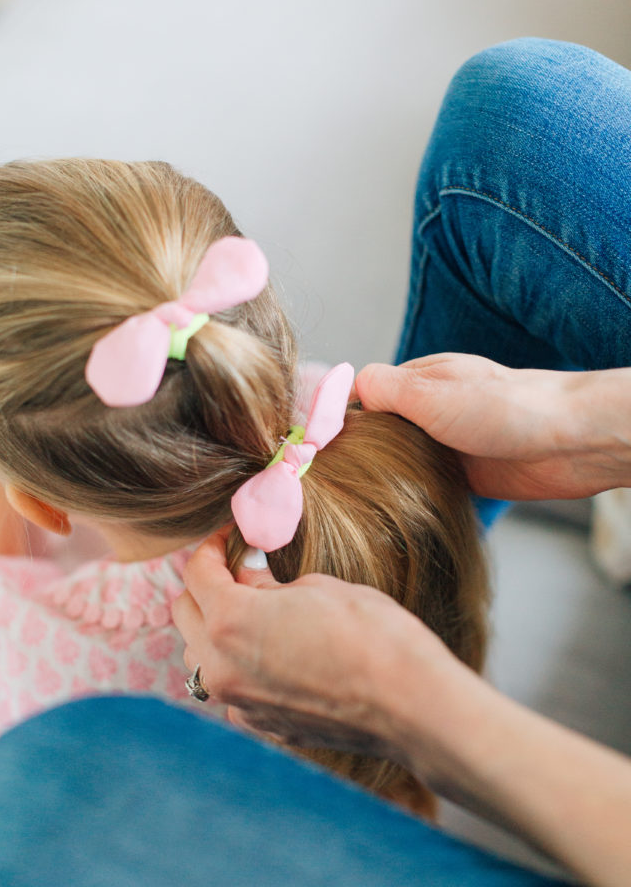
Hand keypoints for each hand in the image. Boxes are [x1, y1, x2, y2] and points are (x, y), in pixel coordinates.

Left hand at [173, 529, 461, 765]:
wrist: (410, 705)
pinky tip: (274, 656)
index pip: (196, 573)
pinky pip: (232, 690)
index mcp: (230, 621)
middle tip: (240, 570)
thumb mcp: (316, 588)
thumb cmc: (372, 635)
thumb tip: (248, 580)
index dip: (212, 548)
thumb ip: (268, 584)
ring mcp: (238, 704)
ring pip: (200, 658)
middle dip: (206, 587)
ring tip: (256, 614)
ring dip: (216, 631)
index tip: (230, 539)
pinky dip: (241, 669)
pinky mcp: (261, 728)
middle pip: (184, 615)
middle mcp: (220, 668)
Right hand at [356, 354, 630, 499]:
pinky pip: (423, 482)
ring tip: (356, 498)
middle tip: (330, 480)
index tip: (317, 447)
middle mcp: (430, 408)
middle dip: (357, 451)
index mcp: (421, 379)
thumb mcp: (432, 392)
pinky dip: (408, 493)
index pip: (364, 395)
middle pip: (378, 430)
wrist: (569, 444)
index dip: (340, 420)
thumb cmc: (508, 409)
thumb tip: (347, 388)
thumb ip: (386, 388)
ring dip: (382, 476)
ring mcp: (447, 440)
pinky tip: (393, 507)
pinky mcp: (464, 472)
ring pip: (398, 459)